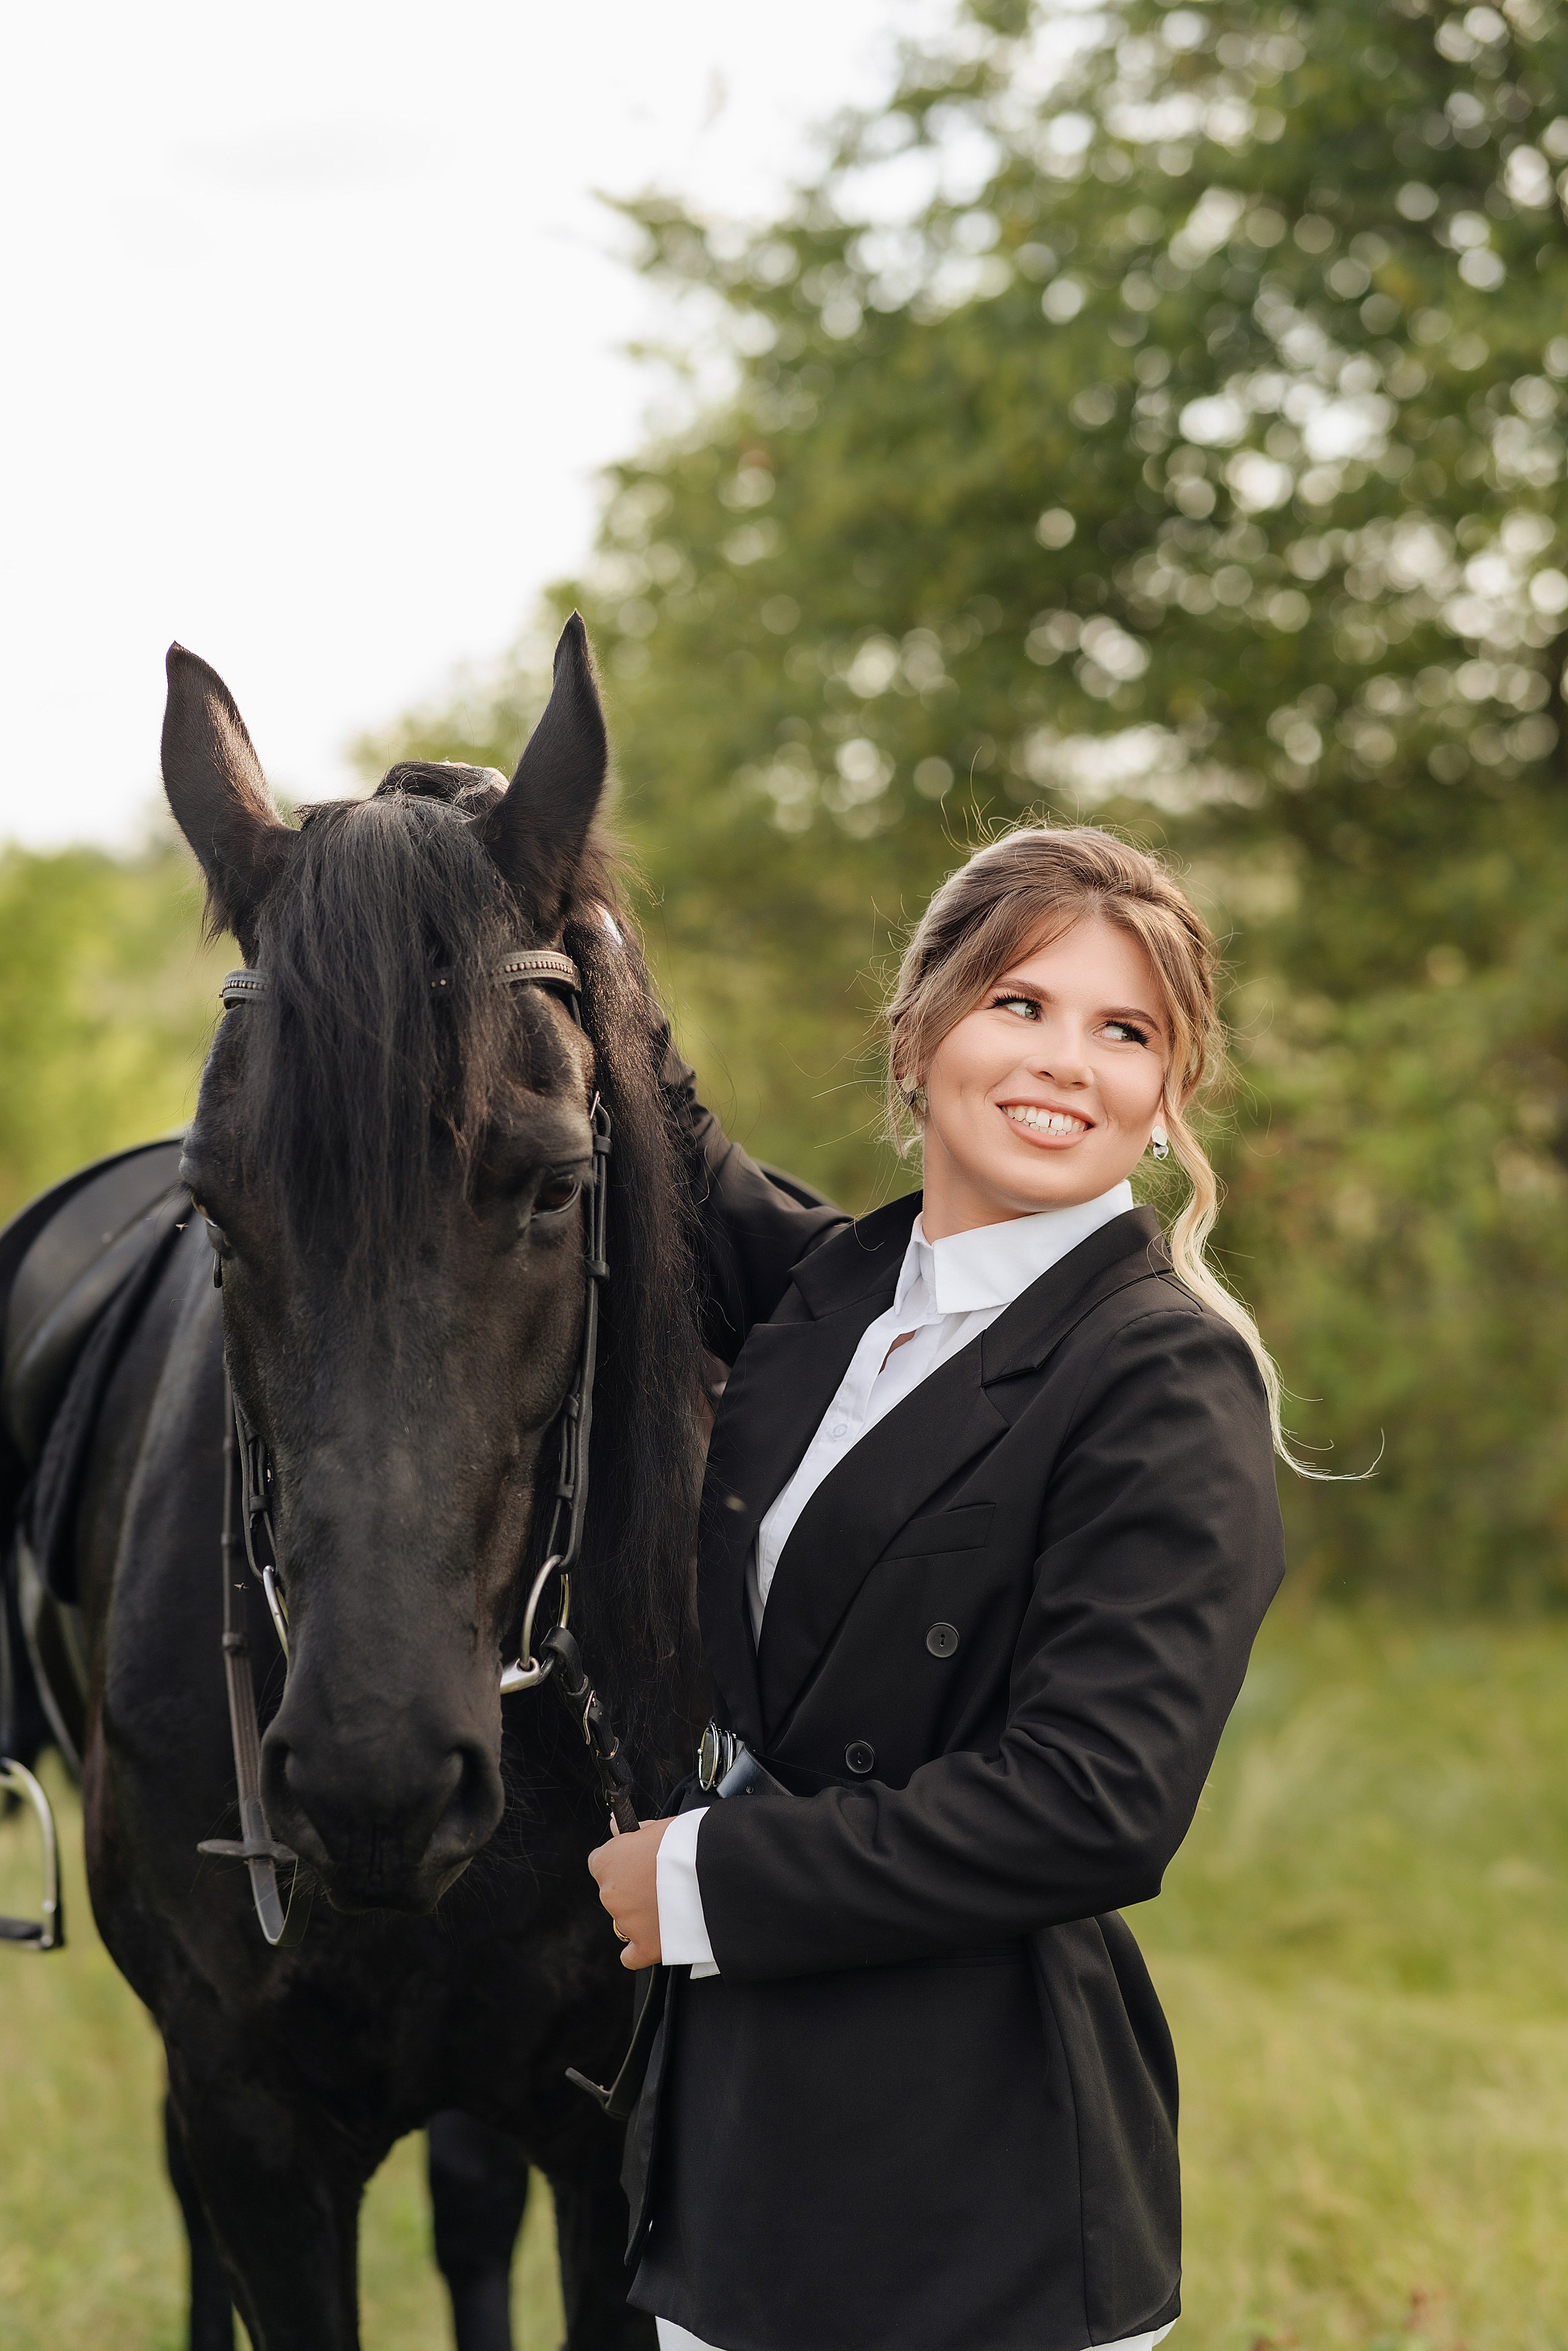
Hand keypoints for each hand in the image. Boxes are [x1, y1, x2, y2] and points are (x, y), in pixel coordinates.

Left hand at [587, 1817, 672, 1969]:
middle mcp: (610, 1893)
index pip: (601, 1864)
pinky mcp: (645, 1945)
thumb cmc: (685, 1843)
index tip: (637, 1863)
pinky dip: (639, 1950)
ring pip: (626, 1920)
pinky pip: (632, 1956)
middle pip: (614, 1893)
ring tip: (671, 1904)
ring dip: (642, 1914)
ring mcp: (626, 1921)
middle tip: (660, 1882)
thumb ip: (633, 1832)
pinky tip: (652, 1940)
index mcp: (607, 1862)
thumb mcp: (657, 1827)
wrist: (709, 1870)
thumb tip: (615, 1827)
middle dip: (633, 1889)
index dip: (621, 1863)